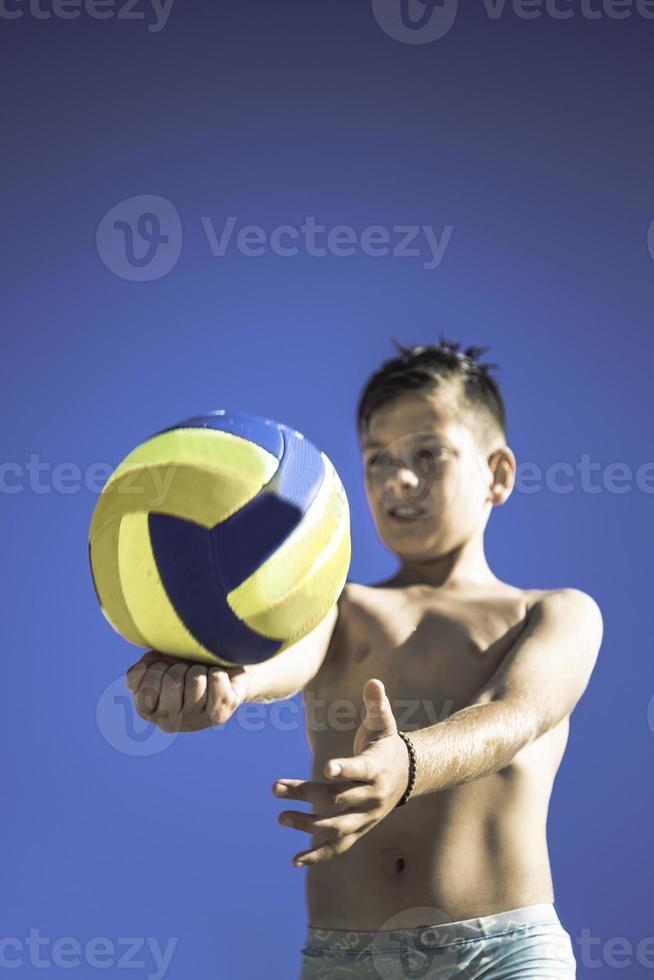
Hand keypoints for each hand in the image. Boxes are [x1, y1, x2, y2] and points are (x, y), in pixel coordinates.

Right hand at [125, 650, 249, 732]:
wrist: (221, 668)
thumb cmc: (185, 663)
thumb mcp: (160, 659)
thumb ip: (146, 664)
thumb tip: (144, 667)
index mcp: (146, 709)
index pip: (142, 684)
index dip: (157, 666)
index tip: (165, 667)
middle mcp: (167, 722)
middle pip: (170, 681)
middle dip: (179, 666)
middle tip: (185, 671)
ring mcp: (194, 722)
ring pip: (195, 680)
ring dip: (200, 668)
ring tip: (202, 675)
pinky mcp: (218, 716)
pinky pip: (216, 679)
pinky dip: (218, 670)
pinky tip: (217, 679)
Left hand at [272, 678, 410, 866]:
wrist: (408, 774)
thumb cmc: (387, 743)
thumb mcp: (384, 722)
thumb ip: (377, 704)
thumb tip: (373, 681)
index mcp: (377, 768)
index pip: (360, 770)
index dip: (344, 769)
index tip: (325, 768)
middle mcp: (372, 797)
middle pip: (338, 799)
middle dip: (306, 794)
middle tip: (275, 788)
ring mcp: (366, 817)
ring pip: (336, 828)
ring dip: (307, 826)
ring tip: (280, 817)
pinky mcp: (359, 830)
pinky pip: (338, 848)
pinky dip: (318, 856)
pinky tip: (294, 861)